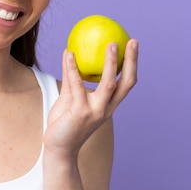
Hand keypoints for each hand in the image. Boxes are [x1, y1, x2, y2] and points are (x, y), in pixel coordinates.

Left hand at [44, 39, 137, 159]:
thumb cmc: (64, 122)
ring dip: (111, 62)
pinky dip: (72, 67)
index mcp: (108, 105)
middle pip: (126, 82)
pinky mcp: (81, 112)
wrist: (58, 148)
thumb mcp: (70, 97)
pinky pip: (77, 84)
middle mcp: (106, 108)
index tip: (133, 45)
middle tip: (132, 41)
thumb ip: (73, 78)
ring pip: (108, 83)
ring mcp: (95, 111)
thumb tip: (71, 53)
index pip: (126, 83)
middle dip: (132, 61)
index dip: (132, 64)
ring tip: (110, 43)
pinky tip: (68, 53)